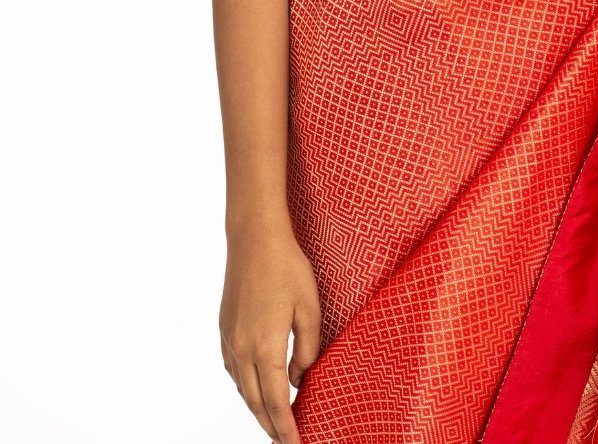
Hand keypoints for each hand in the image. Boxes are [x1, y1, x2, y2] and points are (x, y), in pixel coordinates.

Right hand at [219, 219, 321, 442]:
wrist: (254, 237)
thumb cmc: (287, 268)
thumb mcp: (310, 308)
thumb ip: (308, 349)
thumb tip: (298, 378)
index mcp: (265, 348)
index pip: (277, 403)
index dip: (287, 429)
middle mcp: (242, 350)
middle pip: (256, 403)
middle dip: (272, 427)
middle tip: (286, 442)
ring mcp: (229, 340)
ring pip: (243, 389)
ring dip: (258, 410)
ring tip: (274, 423)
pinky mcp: (224, 328)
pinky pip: (233, 370)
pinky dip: (245, 387)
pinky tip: (255, 389)